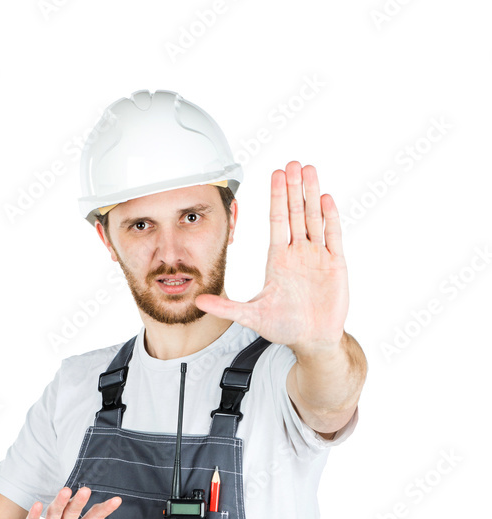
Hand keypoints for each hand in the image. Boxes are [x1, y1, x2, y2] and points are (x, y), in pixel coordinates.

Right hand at [17, 487, 152, 518]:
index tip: (117, 500)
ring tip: (66, 491)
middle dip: (80, 501)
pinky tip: (37, 505)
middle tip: (87, 490)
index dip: (105, 509)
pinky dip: (35, 515)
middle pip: (75, 510)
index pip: (95, 516)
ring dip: (60, 502)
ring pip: (56, 513)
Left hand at [195, 161, 348, 354]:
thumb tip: (200, 302)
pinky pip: (332, 236)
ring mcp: (317, 257)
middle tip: (292, 163)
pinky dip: (330, 218)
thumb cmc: (284, 327)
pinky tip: (326, 198)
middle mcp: (297, 253)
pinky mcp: (334, 265)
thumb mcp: (252, 316)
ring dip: (312, 195)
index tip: (275, 174)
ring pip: (314, 218)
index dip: (276, 197)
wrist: (312, 340)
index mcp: (278, 259)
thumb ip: (227, 307)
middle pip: (295, 213)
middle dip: (294, 188)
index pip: (277, 221)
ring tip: (309, 170)